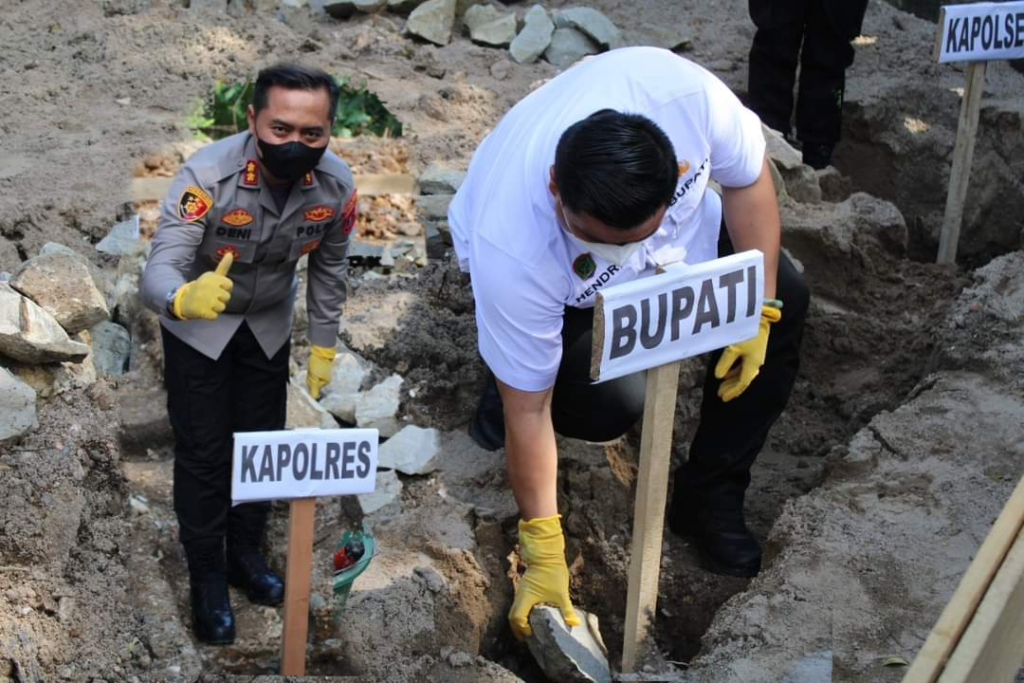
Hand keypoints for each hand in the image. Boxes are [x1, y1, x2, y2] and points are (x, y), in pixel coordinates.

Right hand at [173, 252, 233, 319]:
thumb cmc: (202, 288)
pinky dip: (210, 315)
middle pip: (227, 297)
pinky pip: (215, 316)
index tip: (216, 288)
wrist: (183, 300)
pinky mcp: (202, 311)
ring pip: (222, 307)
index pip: (229, 285)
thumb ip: (223, 266)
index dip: (225, 288)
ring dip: (216, 308)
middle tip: (209, 297)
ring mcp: (204, 300)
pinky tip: (203, 310)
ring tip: (206, 303)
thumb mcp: (211, 276)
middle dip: (221, 299)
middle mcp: (207, 287)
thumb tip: (230, 253)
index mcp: (210, 278)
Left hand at [306, 345, 335, 398]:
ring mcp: (324, 373)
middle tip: (311, 370)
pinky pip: (314, 372)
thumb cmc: (318, 364)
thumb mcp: (314, 376)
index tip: (311, 374)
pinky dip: (311, 369)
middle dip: (310, 378)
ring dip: (310, 373)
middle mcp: (326, 378)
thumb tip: (314, 398)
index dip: (310, 381)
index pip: (314, 387)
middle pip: (313, 383)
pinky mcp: (321, 368)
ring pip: (313, 377)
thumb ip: (314, 387)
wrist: (321, 350)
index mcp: (325, 382)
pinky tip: (312, 365)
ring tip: (312, 367)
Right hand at [508, 515, 579, 638]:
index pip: (517, 619)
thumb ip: (567, 610)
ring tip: (529, 630)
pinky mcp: (524, 588)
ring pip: (514, 610)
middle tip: (527, 638)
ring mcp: (521, 591)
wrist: (546, 553)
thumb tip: (574, 624)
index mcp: (526, 598)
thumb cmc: (553, 572)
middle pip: (512, 617)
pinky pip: (518, 604)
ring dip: (519, 621)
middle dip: (517, 629)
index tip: (533, 634)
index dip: (523, 629)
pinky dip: (522, 613)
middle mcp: (520, 596)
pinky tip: (532, 616)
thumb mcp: (561, 593)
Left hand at [714, 304, 781, 401]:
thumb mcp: (733, 348)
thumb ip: (725, 363)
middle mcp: (756, 362)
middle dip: (731, 388)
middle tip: (720, 395)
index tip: (723, 398)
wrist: (759, 316)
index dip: (733, 391)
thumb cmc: (746, 332)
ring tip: (722, 386)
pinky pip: (743, 365)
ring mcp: (755, 356)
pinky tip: (726, 373)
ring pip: (743, 373)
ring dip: (732, 380)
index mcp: (753, 364)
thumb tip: (718, 377)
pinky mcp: (753, 350)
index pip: (742, 383)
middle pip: (743, 379)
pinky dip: (734, 371)